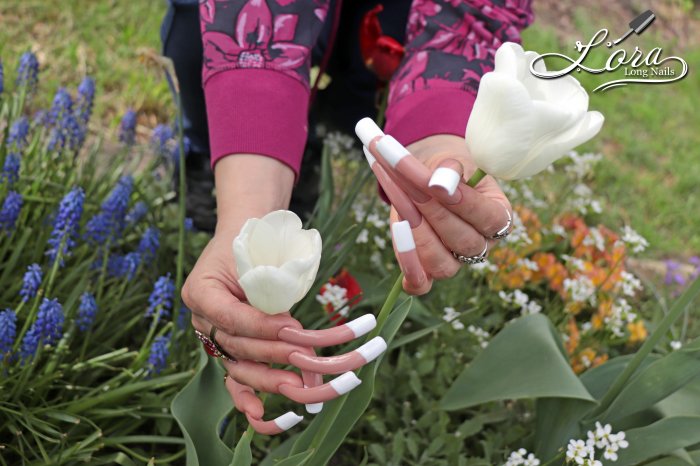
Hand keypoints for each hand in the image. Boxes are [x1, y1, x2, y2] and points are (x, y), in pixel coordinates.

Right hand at [183, 227, 384, 434]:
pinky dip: (246, 396)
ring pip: (237, 365)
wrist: (245, 237)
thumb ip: (268, 290)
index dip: (260, 325)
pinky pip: (234, 376)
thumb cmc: (254, 243)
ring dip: (268, 377)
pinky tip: (259, 414)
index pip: (229, 316)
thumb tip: (293, 330)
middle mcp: (201, 318)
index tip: (291, 327)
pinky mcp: (228, 349)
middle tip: (304, 356)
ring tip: (296, 385)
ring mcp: (212, 337)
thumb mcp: (257, 257)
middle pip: (235, 345)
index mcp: (201, 291)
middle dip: (273, 353)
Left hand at [365, 132, 510, 294]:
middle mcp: (481, 245)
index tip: (436, 182)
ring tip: (399, 201)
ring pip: (442, 265)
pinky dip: (408, 268)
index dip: (464, 203)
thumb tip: (440, 182)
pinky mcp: (426, 272)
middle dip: (433, 211)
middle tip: (408, 183)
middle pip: (464, 242)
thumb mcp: (452, 161)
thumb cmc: (445, 169)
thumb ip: (450, 170)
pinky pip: (420, 284)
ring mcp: (455, 263)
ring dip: (417, 234)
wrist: (426, 177)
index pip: (490, 219)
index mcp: (499, 217)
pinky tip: (398, 237)